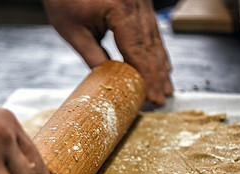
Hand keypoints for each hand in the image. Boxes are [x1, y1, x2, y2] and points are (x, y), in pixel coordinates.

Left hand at [43, 0, 172, 104]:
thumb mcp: (74, 32)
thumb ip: (93, 57)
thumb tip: (108, 80)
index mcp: (120, 10)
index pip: (137, 51)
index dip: (145, 77)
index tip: (151, 96)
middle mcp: (136, 4)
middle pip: (150, 46)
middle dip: (156, 75)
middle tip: (160, 98)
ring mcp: (141, 2)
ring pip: (155, 38)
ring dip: (160, 64)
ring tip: (165, 86)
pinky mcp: (139, 2)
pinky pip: (152, 29)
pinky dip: (156, 49)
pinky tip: (162, 63)